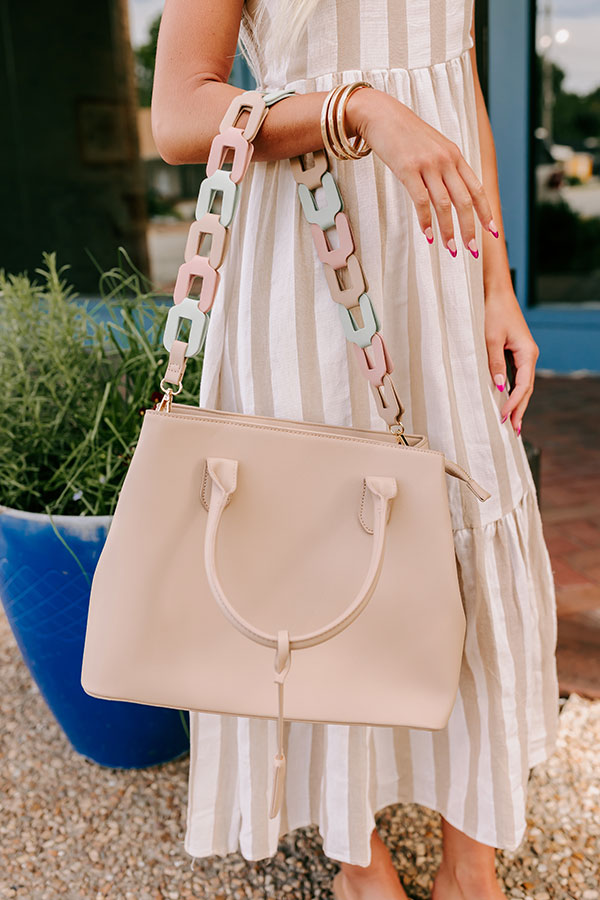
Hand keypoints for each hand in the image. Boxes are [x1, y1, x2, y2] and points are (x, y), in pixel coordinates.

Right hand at [347, 88, 498, 256]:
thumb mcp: (433, 148)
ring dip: (449, 230)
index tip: (492, 232)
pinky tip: (428, 235)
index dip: (486, 212)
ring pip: (444, 204)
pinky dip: (426, 220)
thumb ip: (445, 168)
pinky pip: (421, 200)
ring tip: (451, 249)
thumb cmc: (405, 135)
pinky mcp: (408, 169)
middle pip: (464, 200)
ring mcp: (428, 164)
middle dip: (470, 228)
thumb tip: (452, 196)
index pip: (477, 188)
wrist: (381, 114)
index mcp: (455, 156)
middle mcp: (446, 160)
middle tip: (472, 250)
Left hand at [484, 287, 539, 434]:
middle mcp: (528, 355)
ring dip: (517, 403)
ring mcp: (522, 354)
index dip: (514, 403)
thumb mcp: (490, 339)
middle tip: (513, 431)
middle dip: (519, 410)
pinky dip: (512, 390)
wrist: (494, 291)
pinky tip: (507, 401)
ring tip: (512, 423)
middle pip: (526, 389)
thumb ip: (495, 364)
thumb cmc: (492, 312)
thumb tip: (500, 387)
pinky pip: (516, 376)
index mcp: (527, 353)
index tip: (503, 418)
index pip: (523, 385)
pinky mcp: (514, 351)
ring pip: (522, 384)